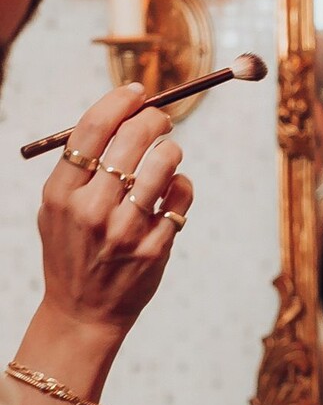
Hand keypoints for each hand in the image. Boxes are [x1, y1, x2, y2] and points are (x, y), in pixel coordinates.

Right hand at [36, 83, 194, 344]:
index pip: (91, 130)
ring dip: (171, 149)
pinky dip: (182, 184)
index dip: (119, 102)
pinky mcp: (155, 246)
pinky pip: (182, 194)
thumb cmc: (72, 250)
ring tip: (167, 155)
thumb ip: (79, 166)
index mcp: (61, 194)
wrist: (82, 312)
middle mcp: (91, 210)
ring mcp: (125, 230)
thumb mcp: (56, 209)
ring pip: (165, 162)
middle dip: (153, 118)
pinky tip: (171, 191)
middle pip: (132, 139)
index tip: (137, 92)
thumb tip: (120, 113)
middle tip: (161, 118)